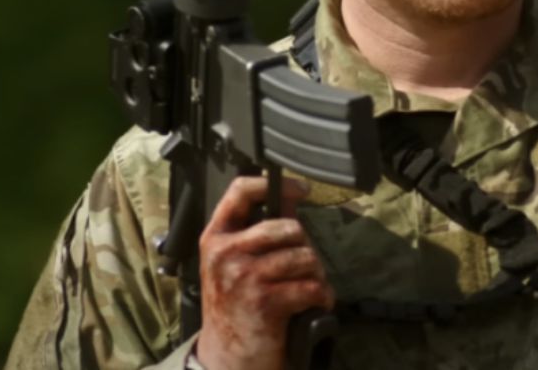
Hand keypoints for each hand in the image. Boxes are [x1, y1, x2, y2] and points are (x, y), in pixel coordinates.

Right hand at [195, 177, 332, 369]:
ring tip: (308, 286)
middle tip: (304, 266)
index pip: (240, 191)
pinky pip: (311, 286)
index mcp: (215, 238)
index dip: (275, 184)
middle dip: (306, 246)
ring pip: (304, 256)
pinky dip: (322, 296)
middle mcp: (225, 254)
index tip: (299, 188)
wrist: (227, 357)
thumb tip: (290, 197)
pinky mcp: (264, 302)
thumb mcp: (235, 264)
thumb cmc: (234, 306)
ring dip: (316, 274)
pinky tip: (315, 303)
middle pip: (288, 227)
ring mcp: (243, 277)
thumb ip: (259, 229)